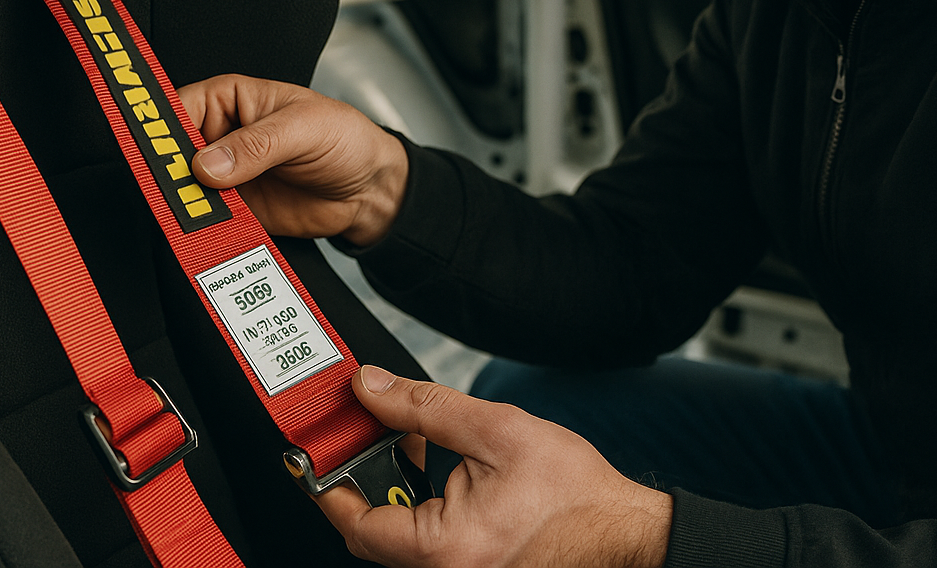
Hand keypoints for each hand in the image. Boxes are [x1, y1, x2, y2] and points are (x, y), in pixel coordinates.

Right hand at [178, 74, 407, 246]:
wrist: (370, 190)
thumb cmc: (345, 140)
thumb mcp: (304, 129)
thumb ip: (256, 145)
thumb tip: (208, 164)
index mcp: (231, 99)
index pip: (179, 106)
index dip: (161, 127)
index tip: (155, 150)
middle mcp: (220, 136)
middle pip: (172, 152)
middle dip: (169, 171)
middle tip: (177, 187)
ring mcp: (223, 176)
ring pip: (183, 190)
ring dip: (184, 204)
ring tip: (198, 211)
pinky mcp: (232, 211)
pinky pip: (205, 221)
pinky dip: (202, 229)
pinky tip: (211, 229)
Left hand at [318, 367, 672, 567]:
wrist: (623, 533)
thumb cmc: (573, 492)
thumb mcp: (495, 430)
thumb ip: (424, 408)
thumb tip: (371, 388)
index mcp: (444, 549)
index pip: (358, 523)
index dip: (328, 485)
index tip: (313, 455)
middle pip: (373, 532)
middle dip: (364, 477)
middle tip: (364, 430)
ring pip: (398, 536)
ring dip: (392, 486)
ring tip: (407, 440)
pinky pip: (424, 542)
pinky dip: (417, 503)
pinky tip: (432, 465)